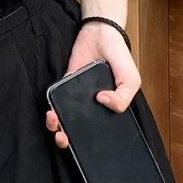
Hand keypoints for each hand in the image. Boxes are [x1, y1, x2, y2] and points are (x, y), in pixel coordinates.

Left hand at [46, 21, 140, 149]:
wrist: (101, 32)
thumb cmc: (119, 57)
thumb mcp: (131, 79)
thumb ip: (123, 97)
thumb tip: (102, 101)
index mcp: (108, 110)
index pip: (98, 135)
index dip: (90, 146)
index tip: (83, 151)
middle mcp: (91, 107)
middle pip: (77, 131)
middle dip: (67, 140)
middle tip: (64, 138)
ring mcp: (77, 96)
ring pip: (64, 119)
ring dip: (56, 125)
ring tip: (55, 121)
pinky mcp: (65, 83)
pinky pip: (56, 99)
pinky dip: (51, 106)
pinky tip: (51, 108)